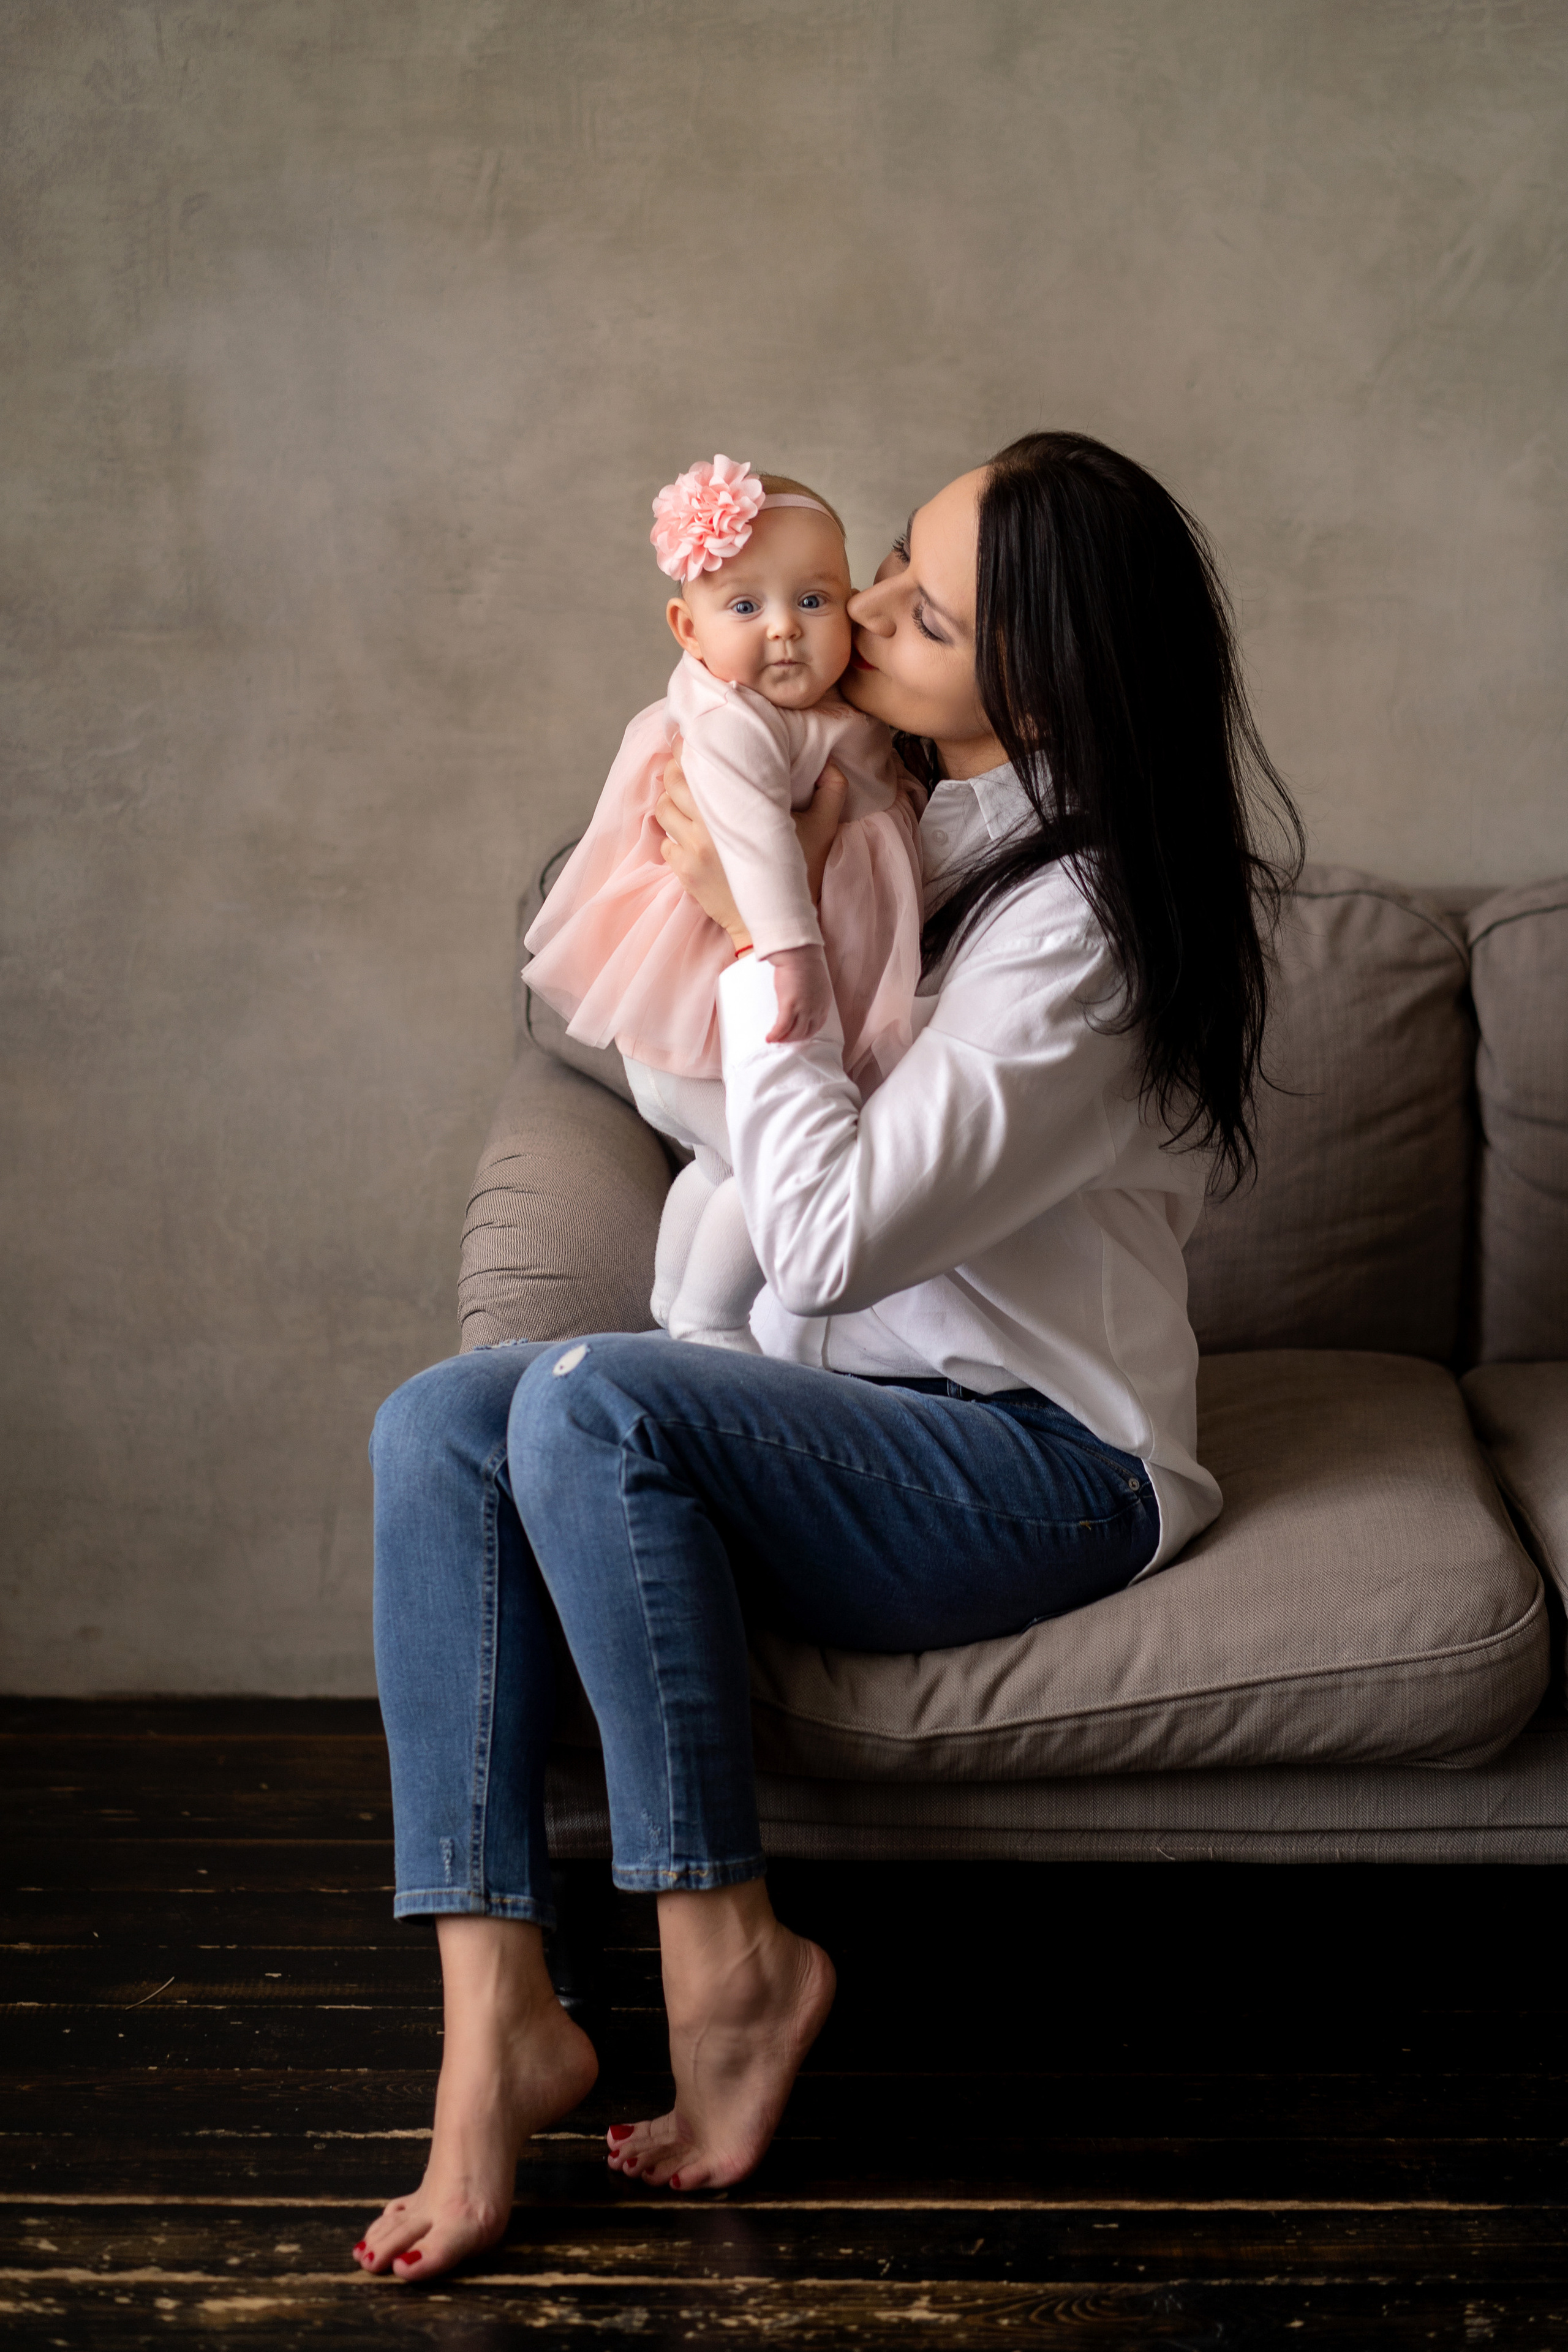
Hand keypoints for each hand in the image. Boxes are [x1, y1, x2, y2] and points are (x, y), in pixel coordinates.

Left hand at [655, 746, 849, 951]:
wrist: (774, 926)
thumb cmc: (798, 877)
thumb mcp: (822, 833)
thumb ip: (831, 794)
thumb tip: (831, 766)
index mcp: (734, 812)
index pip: (695, 767)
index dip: (689, 750)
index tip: (696, 742)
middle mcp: (705, 830)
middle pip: (670, 783)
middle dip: (676, 770)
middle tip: (689, 767)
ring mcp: (690, 853)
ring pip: (662, 811)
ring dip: (671, 801)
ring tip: (687, 799)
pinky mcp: (684, 874)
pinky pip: (664, 844)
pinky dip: (672, 836)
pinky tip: (689, 835)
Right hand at [763, 943, 834, 1044]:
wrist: (798, 955)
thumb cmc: (804, 963)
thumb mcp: (816, 982)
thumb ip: (813, 994)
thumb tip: (803, 998)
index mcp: (824, 1003)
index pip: (817, 1025)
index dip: (806, 1032)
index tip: (798, 1034)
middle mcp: (816, 1009)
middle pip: (806, 1032)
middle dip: (795, 1039)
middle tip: (784, 1039)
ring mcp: (804, 1009)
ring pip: (795, 1033)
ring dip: (784, 1039)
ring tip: (776, 1039)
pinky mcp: (790, 1006)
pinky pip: (782, 1027)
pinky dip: (775, 1035)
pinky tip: (769, 1038)